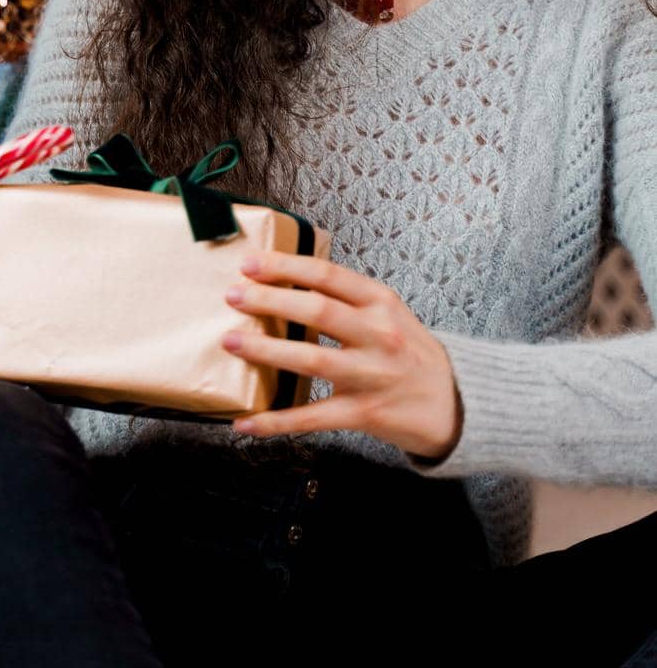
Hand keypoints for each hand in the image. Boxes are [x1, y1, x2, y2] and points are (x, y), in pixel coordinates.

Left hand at [220, 248, 462, 458]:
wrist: (454, 402)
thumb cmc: (409, 351)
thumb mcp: (387, 312)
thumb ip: (345, 297)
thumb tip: (286, 280)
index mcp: (380, 302)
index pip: (328, 275)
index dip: (286, 267)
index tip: (250, 263)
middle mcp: (377, 334)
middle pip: (317, 312)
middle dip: (269, 301)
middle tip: (233, 296)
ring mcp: (371, 375)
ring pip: (311, 360)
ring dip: (266, 351)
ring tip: (231, 342)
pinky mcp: (363, 413)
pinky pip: (312, 418)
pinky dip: (275, 420)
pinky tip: (245, 421)